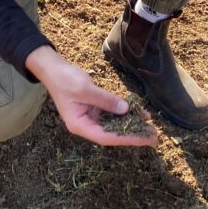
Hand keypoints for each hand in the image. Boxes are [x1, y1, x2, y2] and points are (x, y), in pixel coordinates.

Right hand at [25, 47, 157, 147]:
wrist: (53, 69)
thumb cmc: (64, 79)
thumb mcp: (85, 89)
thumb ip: (105, 100)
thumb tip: (125, 110)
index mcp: (79, 125)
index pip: (105, 136)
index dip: (126, 138)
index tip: (144, 139)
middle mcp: (86, 124)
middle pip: (112, 133)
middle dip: (133, 135)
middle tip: (154, 137)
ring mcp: (90, 116)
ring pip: (114, 124)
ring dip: (131, 125)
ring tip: (151, 127)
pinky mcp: (94, 108)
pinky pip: (112, 113)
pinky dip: (125, 113)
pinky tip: (139, 113)